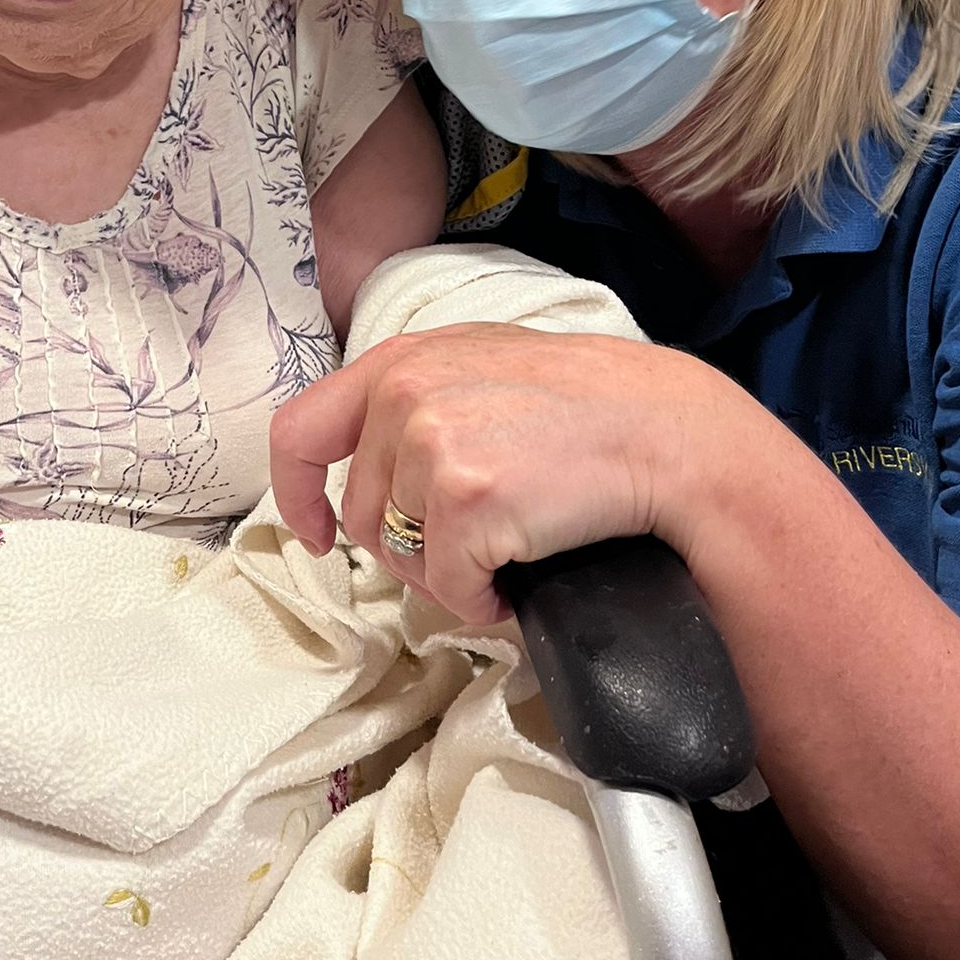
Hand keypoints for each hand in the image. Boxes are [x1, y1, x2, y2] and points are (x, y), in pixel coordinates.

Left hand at [269, 321, 756, 624]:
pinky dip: (482, 598)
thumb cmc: (585, 405)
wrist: (663, 429)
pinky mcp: (467, 499)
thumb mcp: (483, 367)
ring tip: (506, 547)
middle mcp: (403, 394)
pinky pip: (448, 587)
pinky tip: (521, 573)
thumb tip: (371, 470)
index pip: (300, 431)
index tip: (318, 534)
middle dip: (407, 546)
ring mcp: (431, 443)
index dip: (296, 495)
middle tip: (472, 545)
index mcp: (398, 361)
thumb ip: (418, 397)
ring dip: (448, 572)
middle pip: (359, 515)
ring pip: (400, 556)